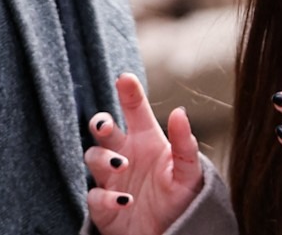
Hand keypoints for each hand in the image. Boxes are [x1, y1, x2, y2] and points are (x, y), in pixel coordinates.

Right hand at [85, 73, 203, 234]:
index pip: (134, 110)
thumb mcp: (189, 172)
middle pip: (102, 129)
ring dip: (103, 159)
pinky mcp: (103, 205)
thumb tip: (179, 112)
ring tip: (121, 165)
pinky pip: (95, 195)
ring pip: (92, 157)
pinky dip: (106, 197)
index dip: (128, 92)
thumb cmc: (181, 200)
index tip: (124, 78)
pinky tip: (124, 201)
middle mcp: (125, 154)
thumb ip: (184, 144)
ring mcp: (111, 178)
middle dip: (99, 123)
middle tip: (105, 126)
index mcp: (146, 140)